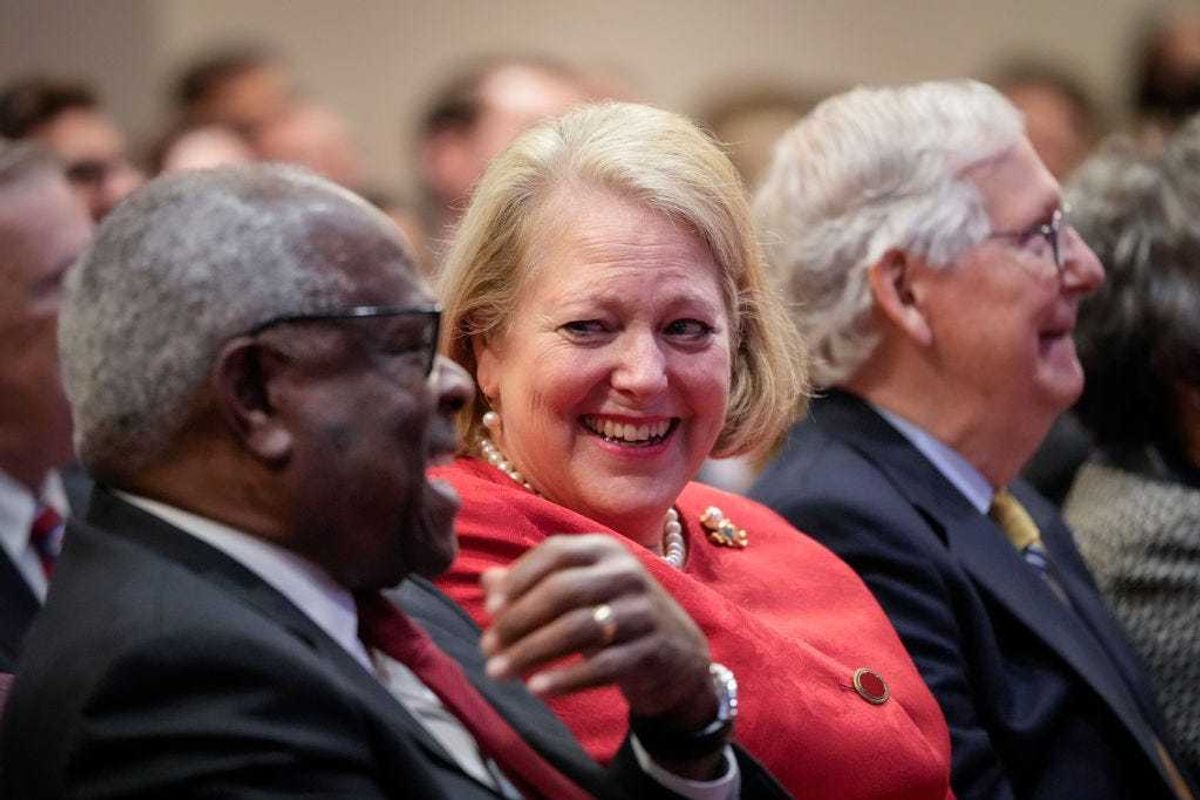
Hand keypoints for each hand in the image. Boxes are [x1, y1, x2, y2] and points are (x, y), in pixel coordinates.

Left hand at [479, 534, 717, 728]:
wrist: (678, 654)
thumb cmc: (615, 614)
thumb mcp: (581, 590)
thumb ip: (535, 582)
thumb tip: (487, 582)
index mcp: (604, 550)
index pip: (556, 553)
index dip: (519, 578)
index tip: (490, 609)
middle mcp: (625, 573)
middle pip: (562, 591)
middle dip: (518, 621)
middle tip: (487, 648)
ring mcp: (641, 612)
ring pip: (577, 628)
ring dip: (531, 652)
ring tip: (499, 672)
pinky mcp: (651, 650)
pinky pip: (602, 666)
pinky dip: (566, 678)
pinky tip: (537, 689)